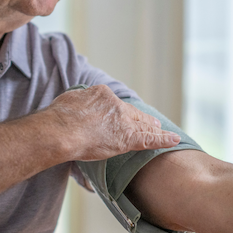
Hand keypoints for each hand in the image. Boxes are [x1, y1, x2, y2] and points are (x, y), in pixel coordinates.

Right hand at [45, 84, 179, 160]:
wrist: (62, 130)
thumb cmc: (59, 118)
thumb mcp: (68, 100)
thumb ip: (78, 101)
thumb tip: (77, 105)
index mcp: (101, 93)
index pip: (113, 103)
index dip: (117, 111)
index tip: (117, 115)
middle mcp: (114, 105)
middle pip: (131, 112)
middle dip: (141, 117)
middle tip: (150, 121)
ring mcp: (123, 121)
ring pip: (142, 124)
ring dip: (153, 128)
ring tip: (162, 130)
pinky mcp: (128, 138)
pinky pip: (150, 139)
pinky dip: (163, 139)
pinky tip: (174, 139)